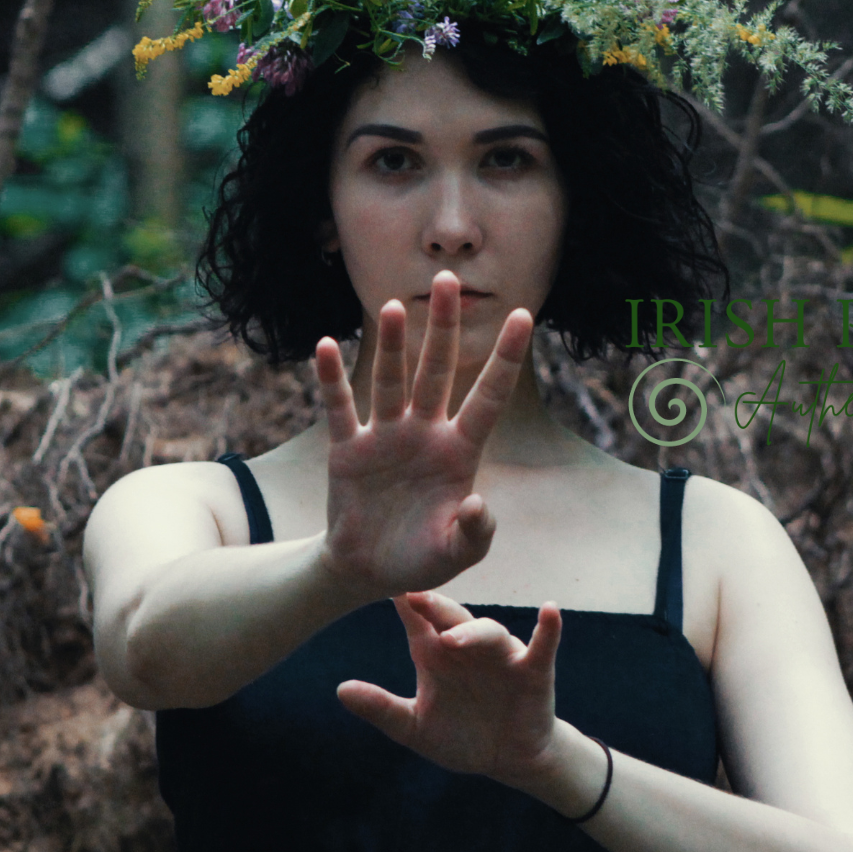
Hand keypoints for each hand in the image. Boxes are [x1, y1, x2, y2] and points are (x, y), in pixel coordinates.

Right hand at [314, 272, 532, 598]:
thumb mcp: (456, 555)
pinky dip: (332, 379)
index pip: (489, 397)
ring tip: (394, 306)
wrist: (368, 572)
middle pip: (437, 370)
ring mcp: (386, 437)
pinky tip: (327, 345)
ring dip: (391, 345)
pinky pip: (341, 408)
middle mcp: (424, 433)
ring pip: (390, 380)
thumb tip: (477, 504)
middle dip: (444, 327)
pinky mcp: (348, 450)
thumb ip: (475, 533)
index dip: (506, 358)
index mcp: (460, 453)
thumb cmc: (421, 560)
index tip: (525, 315)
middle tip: (449, 279)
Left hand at [336, 590, 567, 785]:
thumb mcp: (414, 728)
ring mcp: (502, 656)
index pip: (417, 622)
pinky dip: (548, 629)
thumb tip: (339, 690)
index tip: (383, 586)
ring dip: (473, 632)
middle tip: (414, 597)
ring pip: (489, 633)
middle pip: (450, 619)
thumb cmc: (459, 736)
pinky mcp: (533, 671)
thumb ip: (381, 708)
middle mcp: (467, 648)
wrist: (506, 759)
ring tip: (452, 639)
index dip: (404, 605)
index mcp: (435, 654)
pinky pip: (542, 645)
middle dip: (434, 606)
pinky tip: (550, 610)